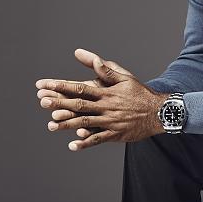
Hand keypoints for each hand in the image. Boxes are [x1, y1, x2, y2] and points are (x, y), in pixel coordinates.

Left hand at [35, 49, 168, 150]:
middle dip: (60, 103)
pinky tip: (72, 144)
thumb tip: (88, 56)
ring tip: (51, 125)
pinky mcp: (115, 134)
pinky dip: (85, 142)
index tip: (46, 84)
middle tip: (43, 101)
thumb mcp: (124, 76)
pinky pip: (98, 139)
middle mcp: (106, 106)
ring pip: (86, 123)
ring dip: (68, 124)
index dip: (61, 86)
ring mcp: (110, 121)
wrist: (159, 111)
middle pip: (79, 105)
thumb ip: (104, 68)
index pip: (80, 88)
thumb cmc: (139, 92)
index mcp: (106, 92)